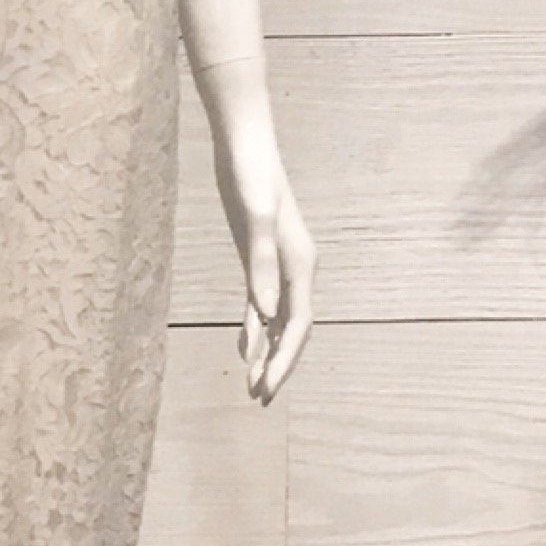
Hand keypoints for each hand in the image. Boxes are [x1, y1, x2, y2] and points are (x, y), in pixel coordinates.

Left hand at [231, 167, 314, 405]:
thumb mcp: (254, 218)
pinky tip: (245, 349)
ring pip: (277, 320)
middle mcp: (295, 269)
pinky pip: (260, 304)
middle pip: (292, 328)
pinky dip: (254, 329)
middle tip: (260, 399)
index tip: (269, 387)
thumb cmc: (250, 177)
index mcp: (300, 263)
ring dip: (267, 352)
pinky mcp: (259, 258)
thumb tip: (264, 314)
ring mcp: (278, 265)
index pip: (298, 323)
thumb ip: (260, 265)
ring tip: (253, 386)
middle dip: (279, 365)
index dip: (285, 358)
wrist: (244, 147)